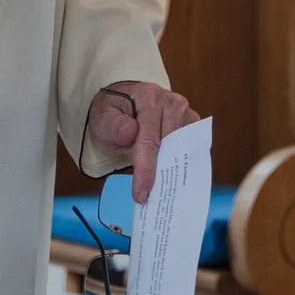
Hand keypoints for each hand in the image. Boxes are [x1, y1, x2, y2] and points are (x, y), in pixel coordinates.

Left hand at [86, 81, 199, 200]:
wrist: (126, 96)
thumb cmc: (115, 108)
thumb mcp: (104, 115)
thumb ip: (114, 125)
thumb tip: (130, 133)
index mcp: (148, 99)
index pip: (150, 141)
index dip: (146, 171)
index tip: (141, 194)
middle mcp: (171, 103)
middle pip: (170, 148)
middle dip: (161, 175)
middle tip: (151, 198)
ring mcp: (184, 112)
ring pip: (183, 150)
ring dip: (172, 170)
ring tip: (161, 192)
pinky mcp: (191, 122)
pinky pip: (189, 147)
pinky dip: (181, 164)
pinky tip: (173, 178)